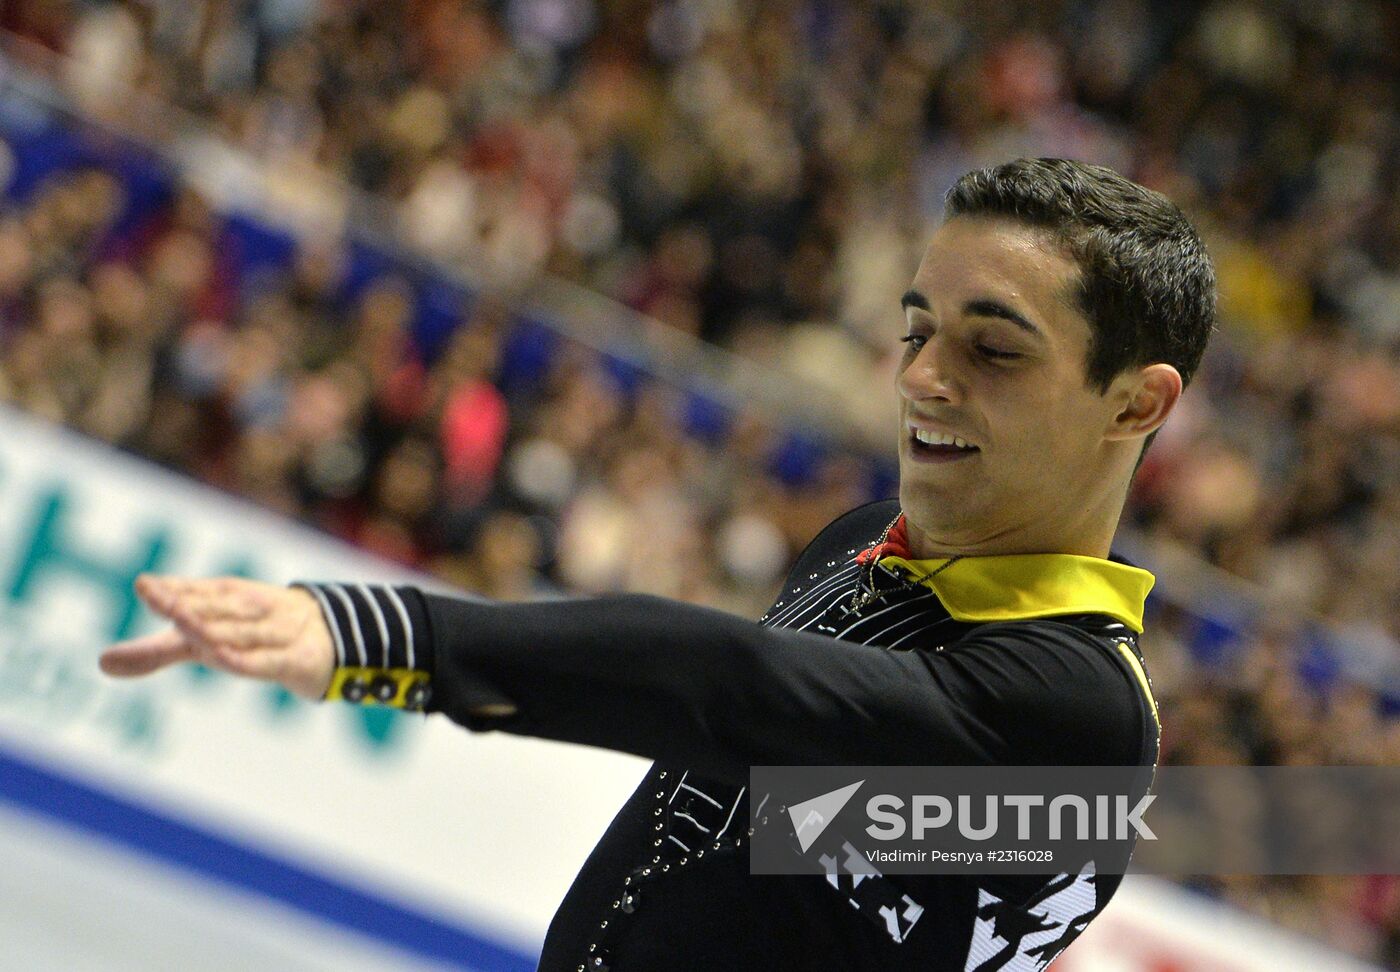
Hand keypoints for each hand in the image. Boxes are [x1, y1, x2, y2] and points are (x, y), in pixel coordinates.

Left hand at [99, 575, 336, 699]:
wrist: (329, 642)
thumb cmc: (252, 637)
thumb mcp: (203, 642)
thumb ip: (156, 651)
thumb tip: (102, 662)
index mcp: (229, 598)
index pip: (198, 591)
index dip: (172, 589)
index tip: (143, 585)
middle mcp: (254, 608)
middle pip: (217, 606)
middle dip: (186, 601)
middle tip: (153, 595)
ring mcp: (278, 632)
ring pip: (241, 631)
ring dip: (214, 626)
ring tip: (181, 621)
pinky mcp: (298, 660)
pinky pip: (270, 660)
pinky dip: (248, 659)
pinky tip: (222, 658)